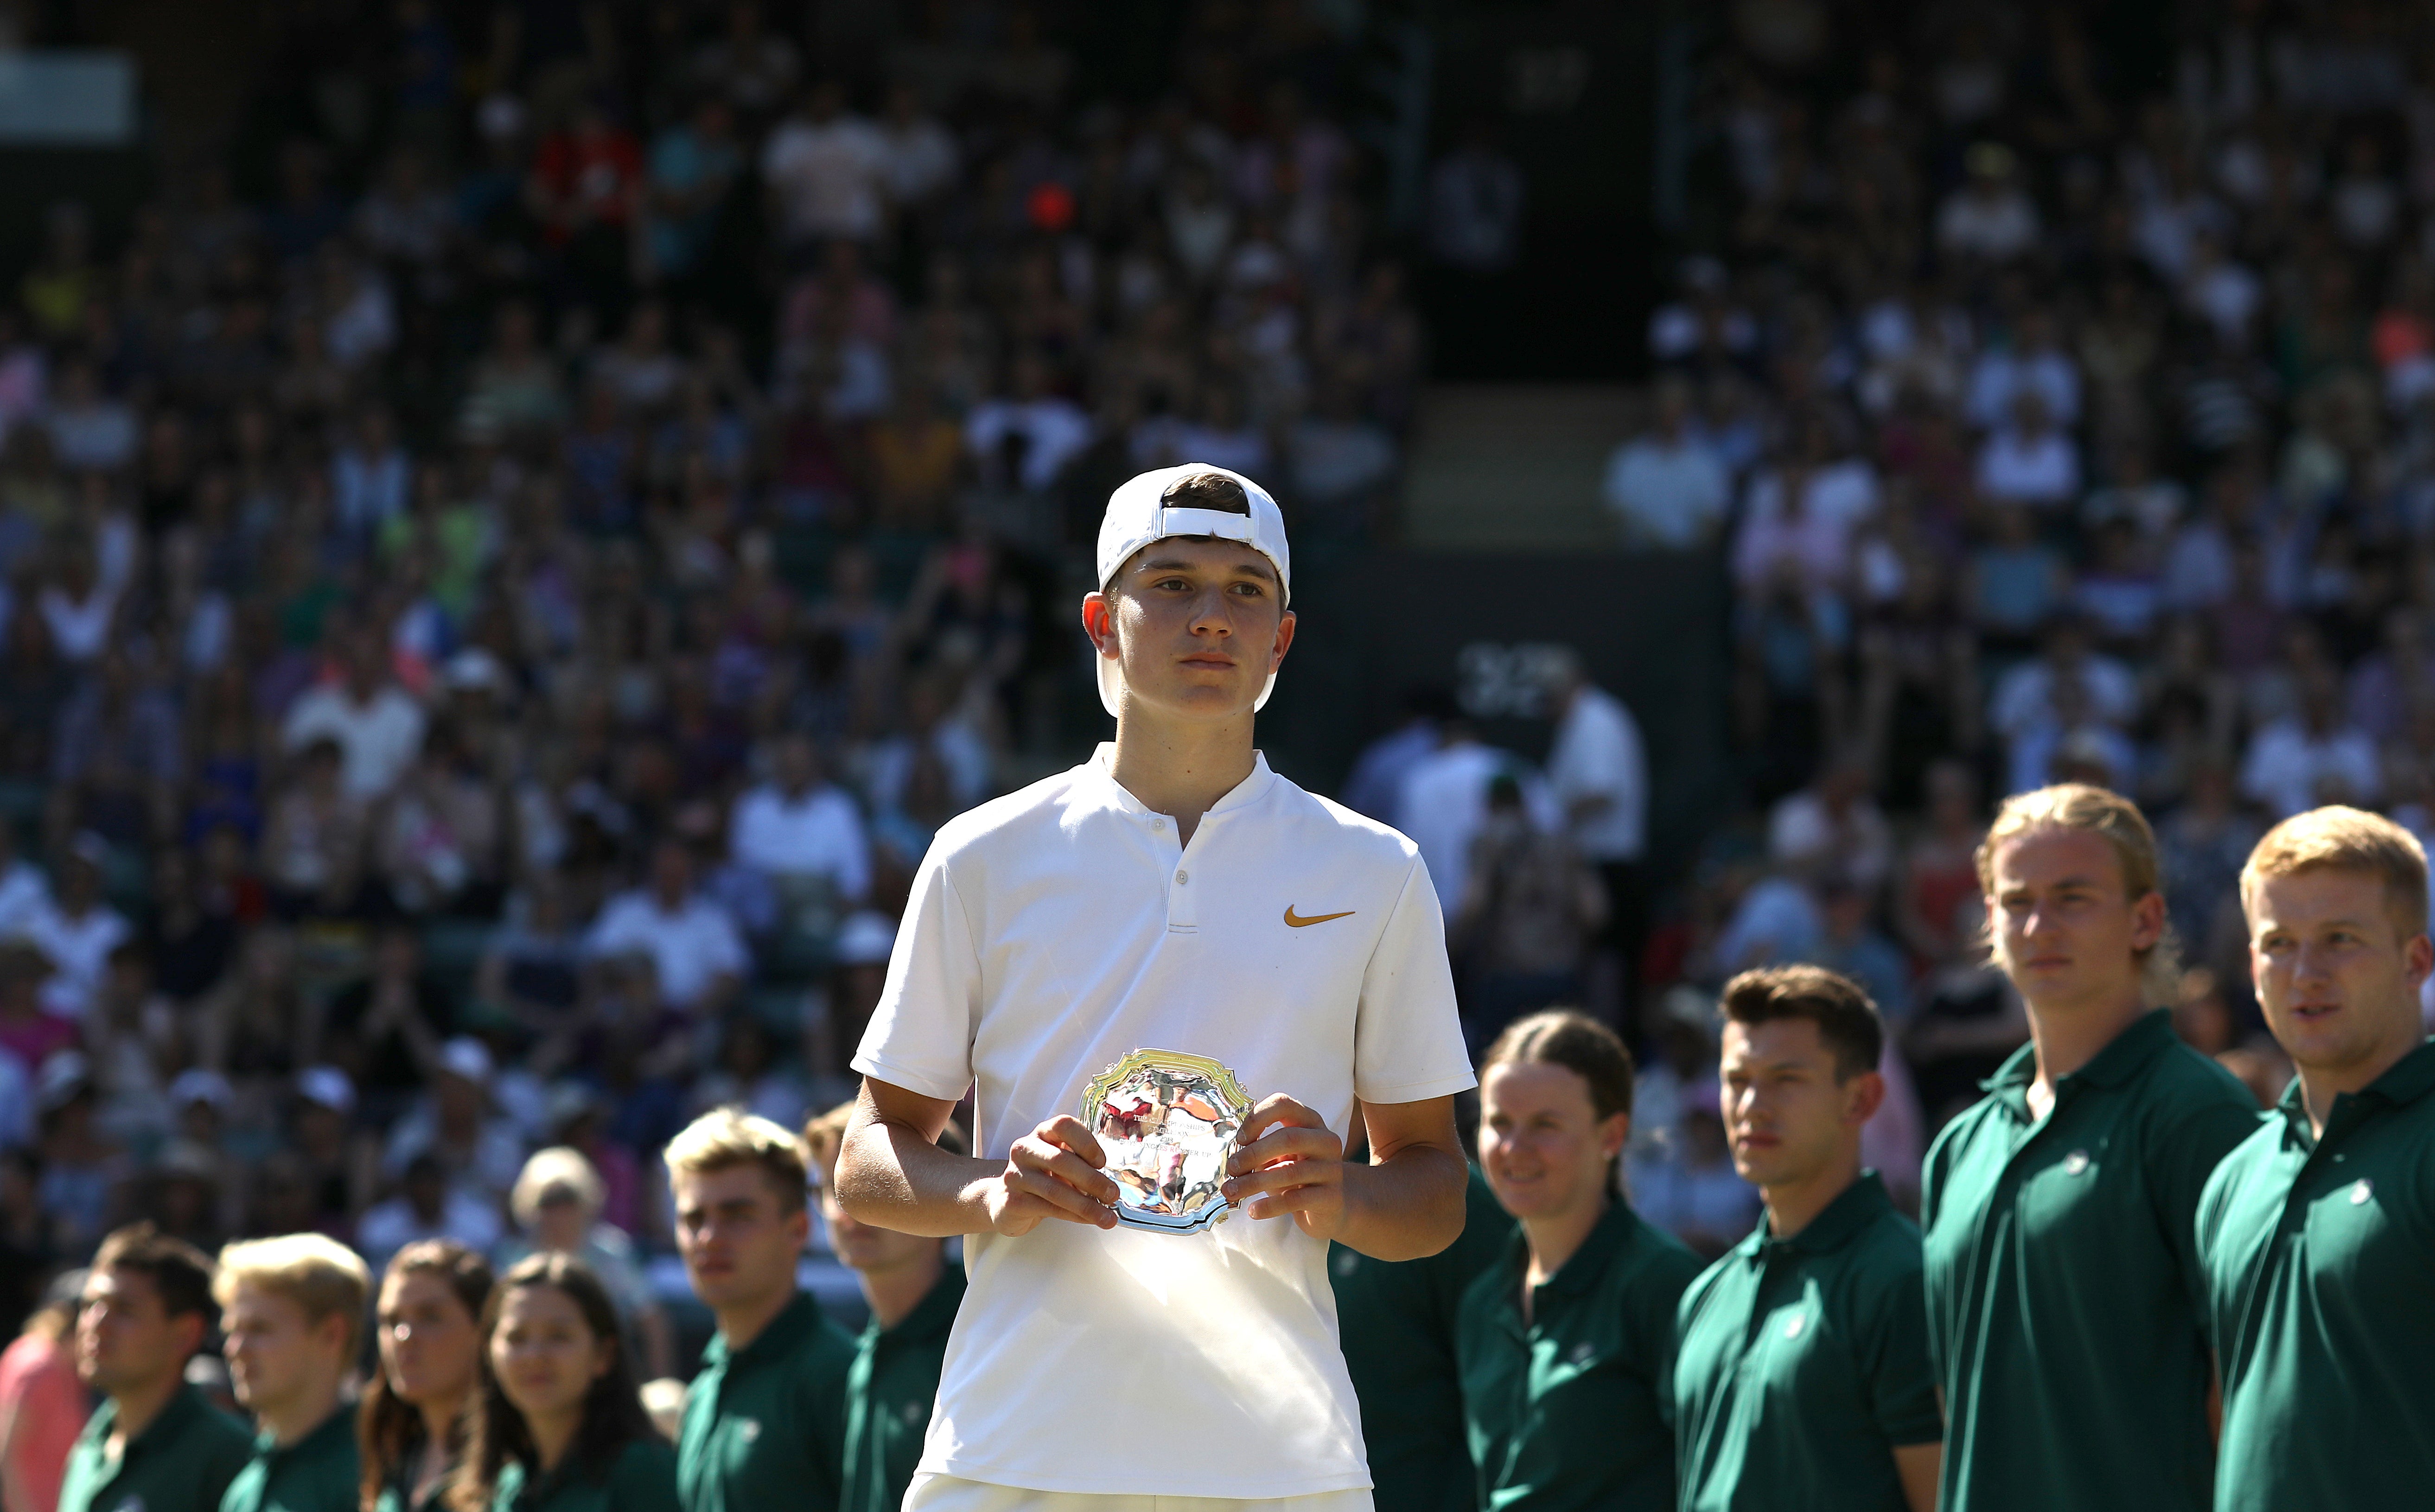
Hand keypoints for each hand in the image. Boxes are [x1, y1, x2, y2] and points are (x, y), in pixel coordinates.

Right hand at [983, 1115, 1119, 1236]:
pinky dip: (1073, 1216)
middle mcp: (1025, 1149)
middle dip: (1091, 1180)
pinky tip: (1088, 1220)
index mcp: (1042, 1133)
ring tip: (1107, 1217)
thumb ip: (1081, 1164)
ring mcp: (1016, 1175)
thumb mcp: (1060, 1163)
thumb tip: (1112, 1185)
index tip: (1102, 1162)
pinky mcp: (1012, 1200)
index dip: (1086, 1142)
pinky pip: (1048, 1208)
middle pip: (1060, 1159)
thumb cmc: (1042, 1177)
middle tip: (1113, 1195)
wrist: (1005, 1199)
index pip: (1064, 1125)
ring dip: (1086, 1205)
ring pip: (1055, 1189)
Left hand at [1222, 1095, 1347, 1240]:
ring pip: (1291, 1171)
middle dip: (1253, 1153)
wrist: (1331, 1206)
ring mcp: (1332, 1168)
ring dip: (1254, 1182)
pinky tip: (1253, 1211)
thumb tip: (1230, 1156)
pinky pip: (1296, 1199)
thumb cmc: (1296, 1174)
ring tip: (1231, 1191)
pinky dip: (1270, 1205)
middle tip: (1231, 1168)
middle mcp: (1325, 1140)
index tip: (1239, 1139)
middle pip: (1288, 1138)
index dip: (1257, 1117)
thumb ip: (1259, 1148)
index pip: (1283, 1104)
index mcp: (1309, 1121)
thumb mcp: (1279, 1155)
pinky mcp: (1331, 1196)